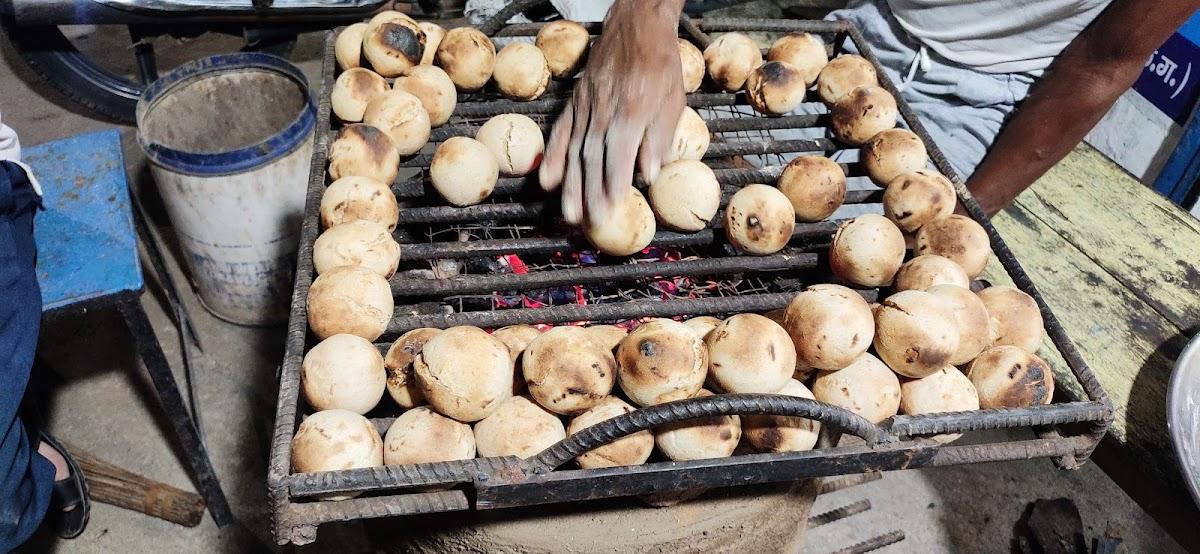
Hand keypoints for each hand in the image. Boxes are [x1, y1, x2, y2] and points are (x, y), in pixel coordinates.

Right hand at [539, 0, 685, 224]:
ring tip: (568, 214)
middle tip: (589, 223)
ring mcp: (586, 107)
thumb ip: (659, 139)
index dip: (614, 184)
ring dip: (571, 185)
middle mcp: (604, 112)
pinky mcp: (576, 102)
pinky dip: (554, 157)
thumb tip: (649, 174)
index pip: (619, 156)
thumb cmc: (660, 65)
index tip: (612, 208)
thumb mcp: (672, 102)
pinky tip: (548, 180)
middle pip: (593, 160)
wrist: (637, 27)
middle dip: (590, 194)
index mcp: (631, 113)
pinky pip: (562, 132)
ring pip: (576, 151)